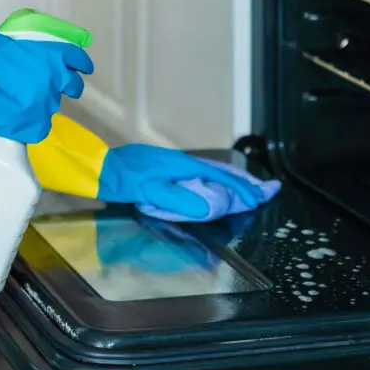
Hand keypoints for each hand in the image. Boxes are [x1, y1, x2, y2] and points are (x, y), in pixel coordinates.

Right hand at [0, 33, 93, 143]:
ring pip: (51, 105)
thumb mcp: (11, 37)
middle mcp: (55, 80)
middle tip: (52, 87)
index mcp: (52, 55)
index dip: (80, 64)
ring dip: (41, 102)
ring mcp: (47, 105)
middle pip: (73, 85)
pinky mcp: (36, 126)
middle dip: (68, 86)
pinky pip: (39, 125)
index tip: (81, 68)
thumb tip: (39, 46)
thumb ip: (32, 44)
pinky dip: (30, 122)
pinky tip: (14, 116)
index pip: (78, 59)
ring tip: (19, 101)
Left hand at [98, 144, 267, 220]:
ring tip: (251, 188)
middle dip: (245, 181)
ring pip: (212, 170)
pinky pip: (202, 172)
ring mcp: (175, 164)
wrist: (101, 168)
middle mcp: (182, 162)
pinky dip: (217, 178)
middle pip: (221, 171)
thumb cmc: (123, 180)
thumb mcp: (150, 193)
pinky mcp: (168, 168)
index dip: (241, 189)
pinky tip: (218, 184)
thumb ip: (180, 201)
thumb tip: (209, 208)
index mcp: (182, 166)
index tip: (260, 198)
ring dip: (233, 180)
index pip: (220, 177)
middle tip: (268, 190)